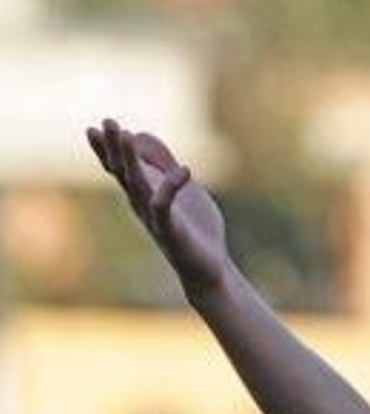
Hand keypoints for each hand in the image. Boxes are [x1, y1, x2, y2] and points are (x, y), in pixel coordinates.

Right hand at [86, 118, 228, 294]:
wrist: (208, 268)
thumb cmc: (195, 228)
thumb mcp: (182, 187)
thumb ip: (164, 163)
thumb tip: (141, 134)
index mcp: (143, 193)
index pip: (119, 168)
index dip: (106, 150)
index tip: (93, 128)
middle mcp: (142, 204)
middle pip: (122, 171)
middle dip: (114, 147)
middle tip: (107, 122)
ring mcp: (154, 217)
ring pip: (137, 184)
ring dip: (130, 159)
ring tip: (127, 134)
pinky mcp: (170, 230)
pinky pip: (163, 206)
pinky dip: (171, 187)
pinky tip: (185, 170)